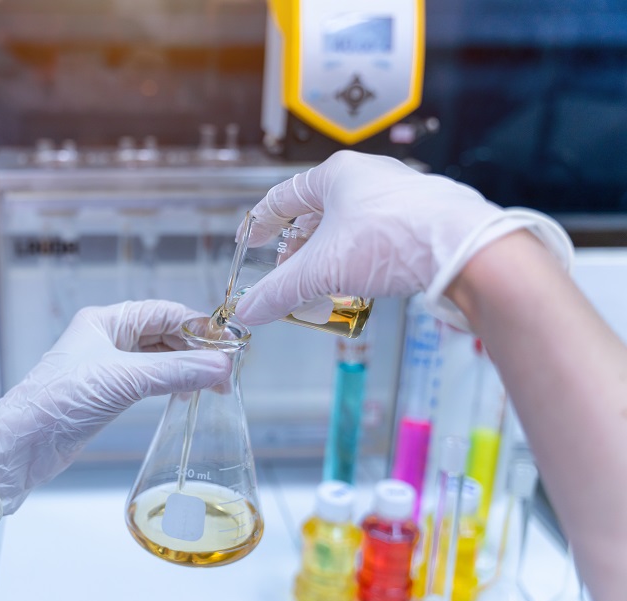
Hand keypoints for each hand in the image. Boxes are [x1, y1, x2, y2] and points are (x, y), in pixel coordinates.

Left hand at [0, 300, 230, 518]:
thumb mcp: (123, 380)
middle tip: (225, 371)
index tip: (228, 345)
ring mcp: (106, 367)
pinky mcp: (106, 394)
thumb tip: (220, 366)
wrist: (22, 445)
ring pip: (158, 359)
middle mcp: (106, 339)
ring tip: (211, 386)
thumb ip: (175, 371)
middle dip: (196, 350)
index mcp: (105, 321)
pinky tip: (185, 395)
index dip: (198, 326)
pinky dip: (170, 385)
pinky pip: (148, 381)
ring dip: (185, 369)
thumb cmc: (57, 402)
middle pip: (164, 334)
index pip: (164, 313)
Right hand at [235, 151, 572, 328]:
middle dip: (300, 247)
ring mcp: (401, 194)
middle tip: (291, 274)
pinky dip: (363, 257)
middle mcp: (369, 176)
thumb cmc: (391, 241)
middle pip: (319, 212)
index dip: (263, 222)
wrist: (465, 248)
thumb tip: (248, 313)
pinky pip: (381, 234)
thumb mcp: (322, 271)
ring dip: (332, 254)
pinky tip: (365, 280)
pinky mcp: (426, 216)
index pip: (285, 195)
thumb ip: (280, 292)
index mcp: (337, 174)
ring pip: (352, 224)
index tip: (254, 241)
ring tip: (326, 282)